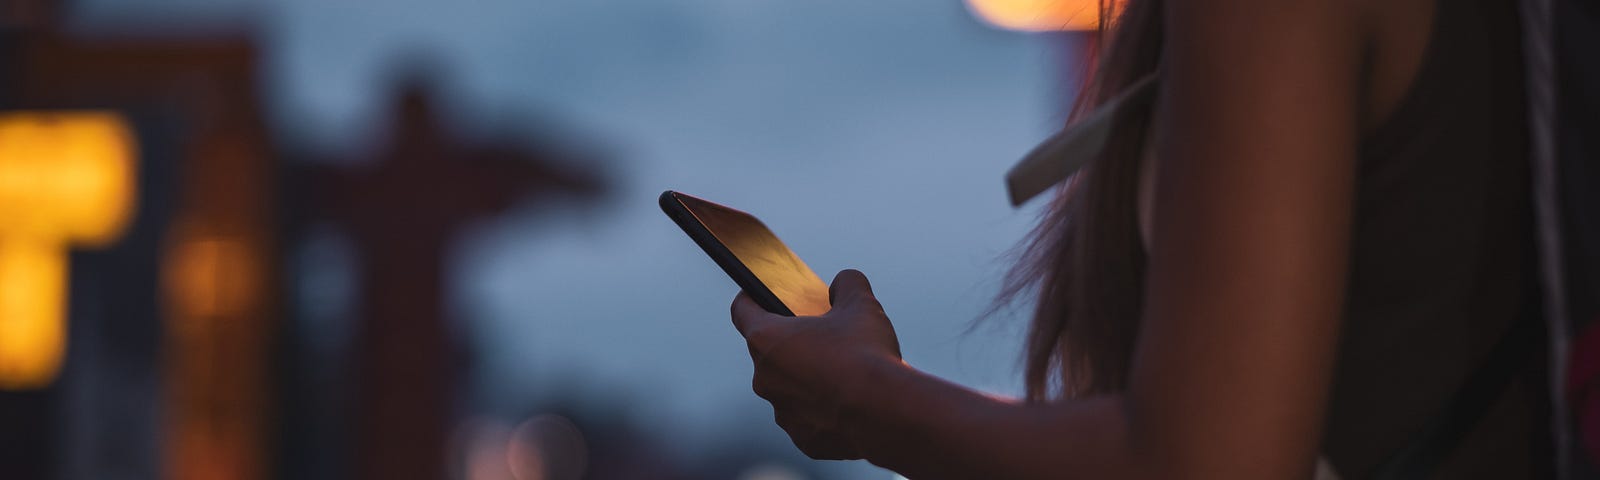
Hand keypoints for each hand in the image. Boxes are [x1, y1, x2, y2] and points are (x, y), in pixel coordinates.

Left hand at [731, 269, 903, 459]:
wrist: (885, 413)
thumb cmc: (866, 354)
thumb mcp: (861, 305)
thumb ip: (847, 284)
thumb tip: (844, 282)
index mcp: (767, 339)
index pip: (742, 310)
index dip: (750, 298)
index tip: (759, 294)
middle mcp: (764, 378)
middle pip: (769, 353)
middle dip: (792, 343)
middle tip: (822, 336)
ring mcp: (782, 412)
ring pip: (789, 389)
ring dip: (807, 379)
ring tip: (842, 373)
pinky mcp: (803, 439)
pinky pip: (809, 418)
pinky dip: (823, 410)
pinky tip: (850, 403)